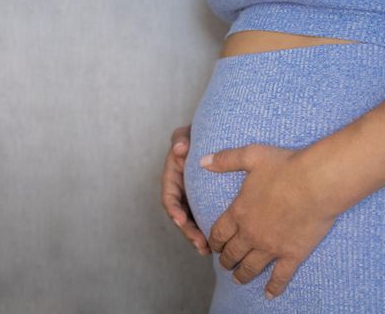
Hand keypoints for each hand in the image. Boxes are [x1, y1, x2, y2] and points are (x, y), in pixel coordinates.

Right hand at [161, 125, 210, 255]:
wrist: (211, 138)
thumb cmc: (195, 136)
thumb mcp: (185, 133)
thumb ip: (180, 138)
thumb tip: (179, 149)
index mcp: (172, 178)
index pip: (169, 197)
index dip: (174, 210)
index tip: (181, 219)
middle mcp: (180, 192)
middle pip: (180, 217)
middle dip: (188, 232)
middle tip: (200, 243)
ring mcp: (191, 200)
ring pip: (191, 223)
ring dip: (196, 238)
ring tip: (207, 250)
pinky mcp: (203, 205)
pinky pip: (202, 221)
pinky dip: (206, 233)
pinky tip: (215, 246)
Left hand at [200, 144, 338, 298]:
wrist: (317, 182)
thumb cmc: (285, 166)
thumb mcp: (250, 156)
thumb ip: (225, 160)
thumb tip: (202, 161)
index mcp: (238, 212)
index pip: (218, 233)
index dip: (213, 241)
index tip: (212, 246)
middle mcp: (250, 233)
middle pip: (232, 253)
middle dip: (226, 260)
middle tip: (225, 264)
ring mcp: (271, 247)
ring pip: (251, 267)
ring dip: (242, 275)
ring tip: (238, 280)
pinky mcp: (292, 254)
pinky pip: (280, 276)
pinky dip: (274, 287)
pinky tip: (269, 294)